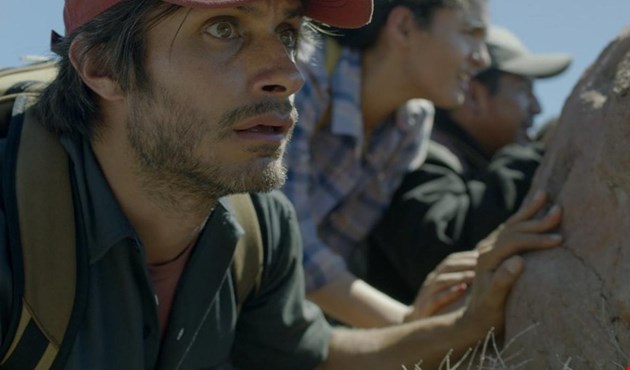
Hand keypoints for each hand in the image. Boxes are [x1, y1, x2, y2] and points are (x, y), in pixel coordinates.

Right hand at [404, 251, 476, 321]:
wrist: (414, 322)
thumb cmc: (438, 307)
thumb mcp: (448, 291)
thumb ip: (461, 282)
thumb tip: (483, 274)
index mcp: (437, 275)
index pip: (451, 260)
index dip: (466, 256)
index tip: (483, 255)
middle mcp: (432, 281)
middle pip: (447, 266)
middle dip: (465, 263)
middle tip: (482, 264)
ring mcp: (427, 292)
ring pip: (442, 280)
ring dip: (459, 277)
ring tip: (474, 276)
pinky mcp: (425, 306)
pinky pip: (437, 298)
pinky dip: (449, 293)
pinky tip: (462, 290)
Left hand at [459, 190, 562, 336]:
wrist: (475, 318)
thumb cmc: (488, 313)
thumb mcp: (495, 300)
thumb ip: (503, 280)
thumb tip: (518, 260)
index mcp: (487, 258)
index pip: (515, 242)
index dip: (537, 240)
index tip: (559, 240)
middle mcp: (486, 249)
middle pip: (514, 229)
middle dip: (537, 220)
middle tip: (559, 210)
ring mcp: (489, 248)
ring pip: (511, 225)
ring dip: (529, 211)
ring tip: (544, 195)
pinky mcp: (494, 251)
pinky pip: (509, 229)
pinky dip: (522, 217)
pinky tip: (530, 208)